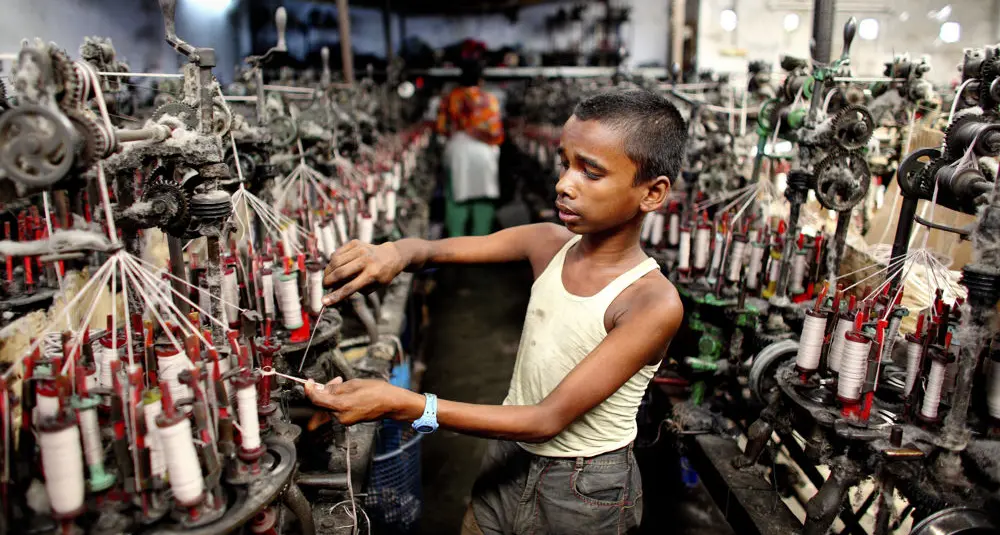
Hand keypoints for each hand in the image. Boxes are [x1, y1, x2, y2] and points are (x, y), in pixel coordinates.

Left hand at [304, 377, 421, 424]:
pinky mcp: (349, 421)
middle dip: (324, 390)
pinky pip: (337, 410)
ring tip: (344, 384)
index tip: (307, 382)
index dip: (309, 390)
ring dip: (332, 395)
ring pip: (329, 406)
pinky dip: (338, 401)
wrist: (392, 403)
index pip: (316, 399)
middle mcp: (341, 416)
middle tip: (335, 380)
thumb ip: (336, 387)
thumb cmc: (378, 392)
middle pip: (323, 403)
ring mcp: (345, 420)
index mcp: (341, 405)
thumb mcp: (354, 384)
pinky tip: (347, 393)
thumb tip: (324, 389)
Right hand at [322, 240, 405, 304]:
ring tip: (328, 277)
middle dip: (328, 281)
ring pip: (336, 261)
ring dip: (328, 271)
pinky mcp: (355, 243)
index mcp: (372, 274)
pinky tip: (334, 266)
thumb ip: (355, 289)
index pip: (350, 287)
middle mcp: (366, 260)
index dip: (335, 295)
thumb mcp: (373, 286)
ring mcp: (360, 250)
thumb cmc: (381, 275)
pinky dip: (332, 261)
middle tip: (324, 286)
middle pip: (340, 273)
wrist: (391, 256)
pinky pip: (337, 253)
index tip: (324, 302)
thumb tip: (333, 290)